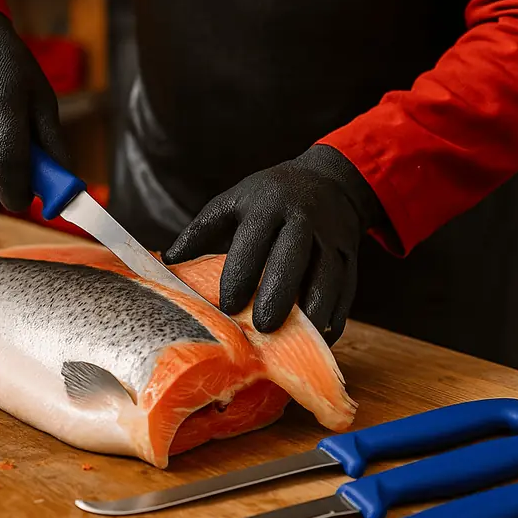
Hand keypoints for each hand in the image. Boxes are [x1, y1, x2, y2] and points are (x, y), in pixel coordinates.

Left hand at [163, 144, 384, 342]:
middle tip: (263, 326)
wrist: (331, 179)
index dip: (241, 273)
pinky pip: (346, 288)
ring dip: (313, 308)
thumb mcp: (234, 201)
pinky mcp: (352, 255)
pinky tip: (322, 335)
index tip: (227, 305)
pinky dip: (336, 313)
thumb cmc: (269, 196)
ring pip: (327, 276)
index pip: (254, 240)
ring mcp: (332, 237)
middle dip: (279, 293)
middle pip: (293, 258)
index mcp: (268, 204)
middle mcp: (303, 219)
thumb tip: (165, 262)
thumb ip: (200, 231)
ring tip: (297, 338)